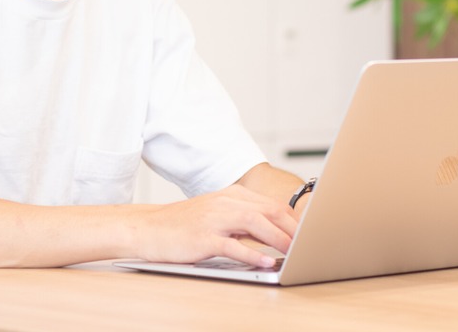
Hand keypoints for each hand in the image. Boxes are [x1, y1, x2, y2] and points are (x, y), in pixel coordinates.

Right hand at [130, 184, 297, 267]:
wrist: (148, 228)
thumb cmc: (184, 225)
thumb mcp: (217, 215)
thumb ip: (244, 220)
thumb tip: (275, 234)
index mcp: (231, 195)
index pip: (271, 204)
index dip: (293, 219)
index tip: (309, 233)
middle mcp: (225, 203)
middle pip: (268, 210)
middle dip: (292, 227)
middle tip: (309, 243)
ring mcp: (214, 219)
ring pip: (254, 223)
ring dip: (278, 238)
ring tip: (294, 251)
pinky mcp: (203, 238)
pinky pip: (233, 245)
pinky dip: (253, 254)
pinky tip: (266, 262)